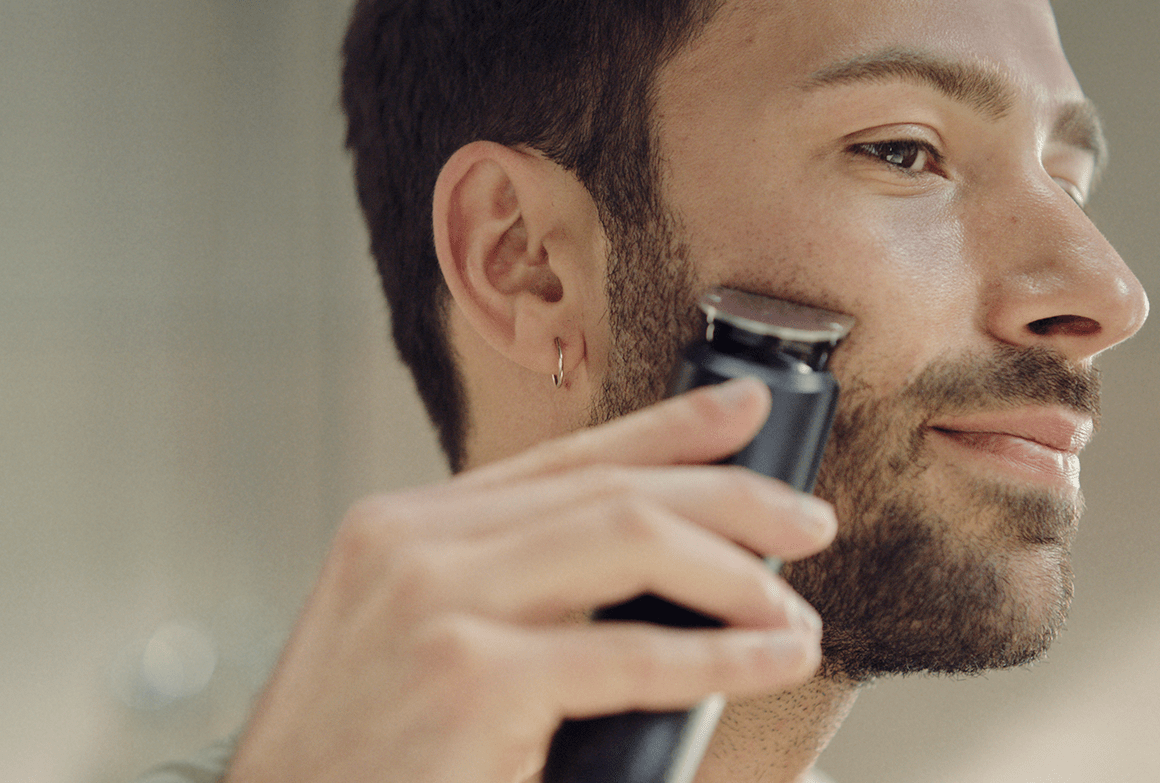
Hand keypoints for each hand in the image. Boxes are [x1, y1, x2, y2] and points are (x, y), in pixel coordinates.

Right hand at [225, 377, 834, 782]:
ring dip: (734, 569)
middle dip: (727, 495)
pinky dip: (719, 654)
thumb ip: (502, 595)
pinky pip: (629, 653)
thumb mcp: (410, 646)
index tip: (742, 412)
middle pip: (607, 487)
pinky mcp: (470, 678)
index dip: (665, 428)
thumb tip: (643, 581)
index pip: (558, 457)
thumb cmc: (354, 763)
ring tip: (794, 605)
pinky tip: (769, 656)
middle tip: (805, 522)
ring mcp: (436, 604)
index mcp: (401, 528)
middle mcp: (413, 544)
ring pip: (627, 538)